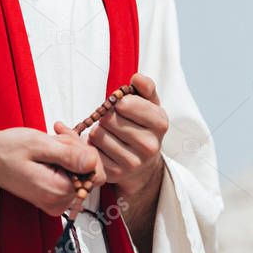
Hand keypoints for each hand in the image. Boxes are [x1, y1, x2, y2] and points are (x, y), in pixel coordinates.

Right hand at [0, 127, 105, 218]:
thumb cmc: (6, 150)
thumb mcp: (38, 144)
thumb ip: (68, 154)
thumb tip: (93, 161)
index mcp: (57, 191)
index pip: (96, 173)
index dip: (86, 150)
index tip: (65, 136)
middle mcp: (59, 202)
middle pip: (89, 172)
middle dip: (76, 148)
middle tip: (56, 133)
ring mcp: (56, 201)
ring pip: (80, 172)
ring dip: (69, 151)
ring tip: (51, 138)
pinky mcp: (52, 196)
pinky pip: (70, 175)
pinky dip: (63, 158)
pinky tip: (50, 147)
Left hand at [85, 72, 167, 196]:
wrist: (143, 162)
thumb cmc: (142, 125)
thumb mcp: (149, 104)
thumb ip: (145, 87)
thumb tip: (137, 78)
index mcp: (160, 123)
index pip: (126, 103)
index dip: (118, 101)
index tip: (122, 105)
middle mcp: (150, 146)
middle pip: (109, 119)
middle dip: (107, 116)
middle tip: (113, 120)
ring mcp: (133, 163)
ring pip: (98, 135)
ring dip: (99, 130)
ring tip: (110, 134)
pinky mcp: (115, 174)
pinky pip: (92, 152)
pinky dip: (93, 147)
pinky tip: (104, 147)